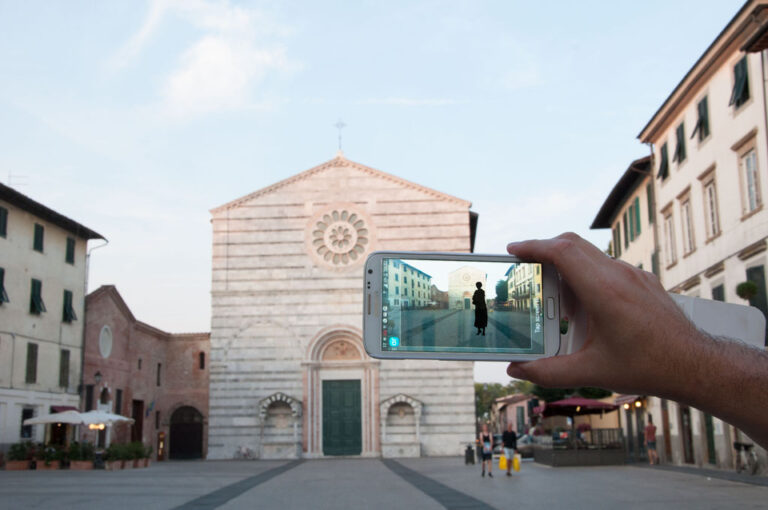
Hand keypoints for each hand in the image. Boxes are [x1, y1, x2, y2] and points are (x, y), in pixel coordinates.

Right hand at [505, 232, 700, 395]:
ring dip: (567, 265)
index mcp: (603, 291)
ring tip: (554, 295)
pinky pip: (607, 267)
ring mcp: (634, 275)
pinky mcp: (643, 281)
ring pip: (591, 255)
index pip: (562, 252)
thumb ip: (549, 372)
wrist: (696, 365)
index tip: (513, 250)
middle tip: (524, 265)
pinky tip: (585, 306)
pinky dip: (587, 275)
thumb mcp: (592, 372)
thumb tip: (517, 370)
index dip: (533, 246)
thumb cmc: (648, 366)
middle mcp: (619, 275)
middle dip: (544, 250)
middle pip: (573, 244)